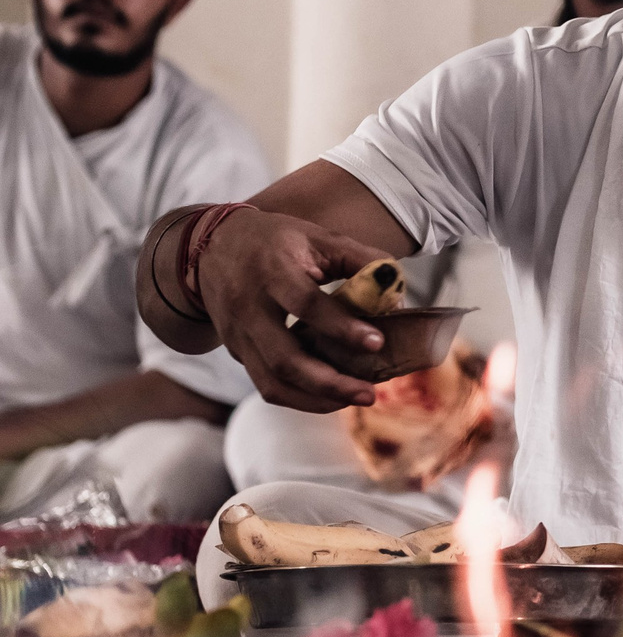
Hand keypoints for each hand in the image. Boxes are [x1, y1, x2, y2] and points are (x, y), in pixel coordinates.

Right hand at [195, 208, 395, 411]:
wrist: (212, 245)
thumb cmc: (276, 240)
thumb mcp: (318, 237)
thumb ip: (362, 260)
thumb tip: (395, 296)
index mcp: (272, 271)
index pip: (305, 304)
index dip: (341, 327)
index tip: (377, 343)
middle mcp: (249, 307)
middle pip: (284, 358)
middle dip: (330, 383)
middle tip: (369, 394)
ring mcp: (239, 334)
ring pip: (271, 381)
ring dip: (316, 399)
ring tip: (355, 399)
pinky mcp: (236, 351)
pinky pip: (266, 384)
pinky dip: (299, 398)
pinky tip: (331, 398)